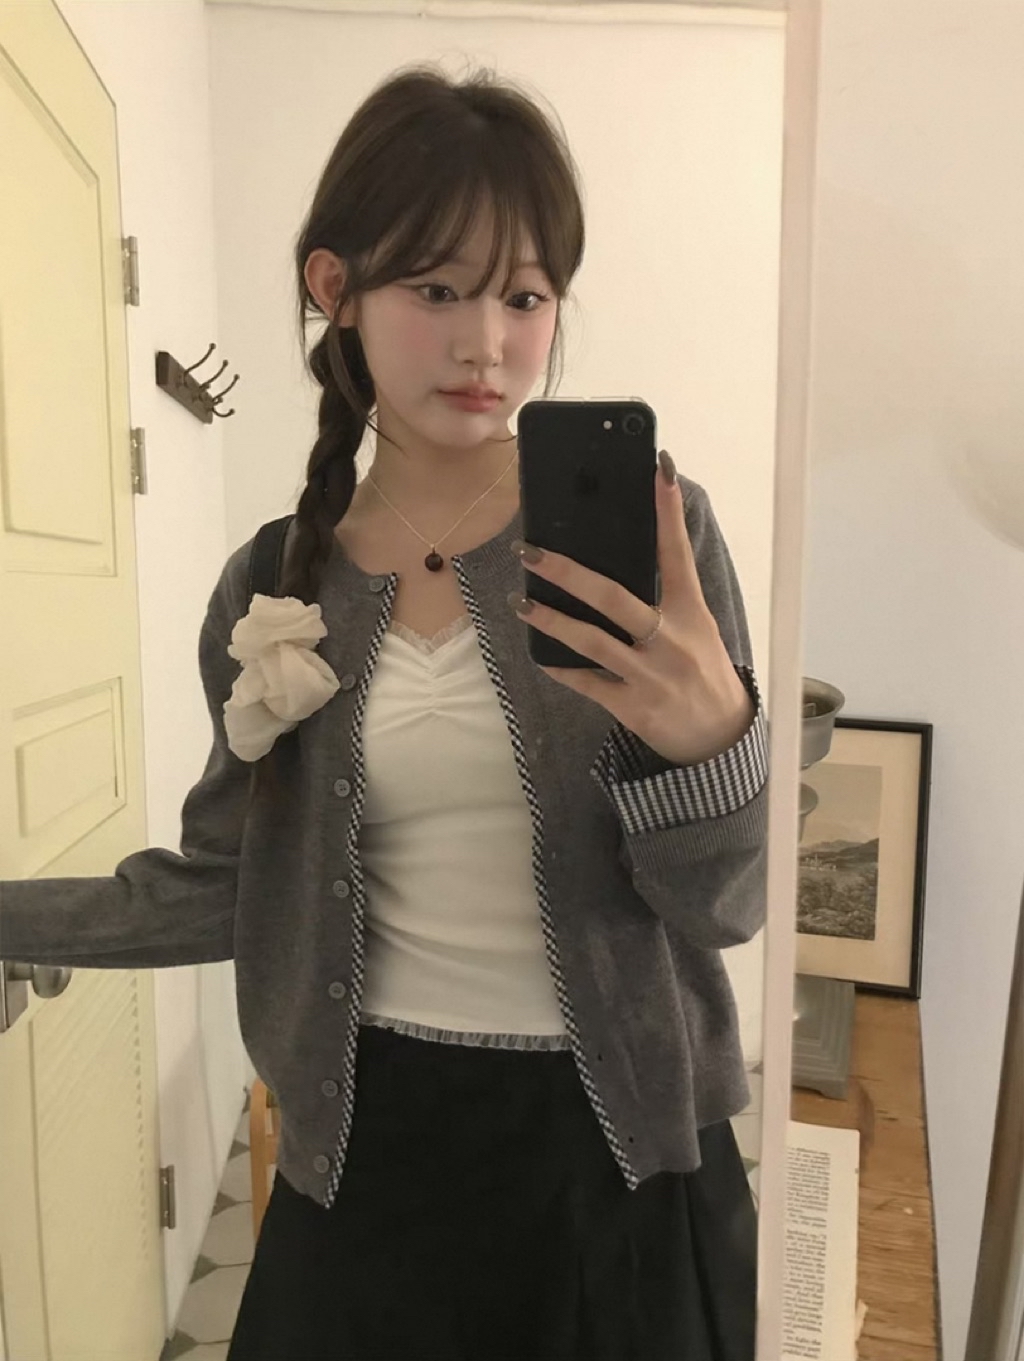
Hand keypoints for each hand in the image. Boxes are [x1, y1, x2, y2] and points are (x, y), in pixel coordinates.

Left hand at [508, 452, 754, 766]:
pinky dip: (561, 667)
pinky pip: (587, 683)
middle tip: (532, 552)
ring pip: (592, 642)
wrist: (718, 736)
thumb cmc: (701, 668)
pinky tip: (539, 652)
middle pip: (615, 598)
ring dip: (552, 620)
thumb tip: (625, 549)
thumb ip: (668, 590)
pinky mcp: (632, 706)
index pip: (677, 553)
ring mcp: (649, 675)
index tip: (658, 470)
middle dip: (569, 572)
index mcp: (690, 611)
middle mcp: (670, 640)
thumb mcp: (696, 623)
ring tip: (522, 601)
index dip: (668, 512)